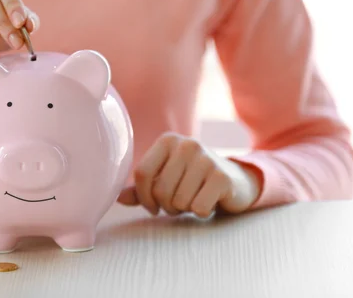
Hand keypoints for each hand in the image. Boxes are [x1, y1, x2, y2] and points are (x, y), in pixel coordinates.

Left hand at [117, 133, 260, 216]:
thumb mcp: (165, 179)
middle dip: (165, 206)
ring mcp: (206, 158)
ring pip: (178, 200)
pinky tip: (208, 202)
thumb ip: (141, 188)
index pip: (141, 173)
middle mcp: (187, 144)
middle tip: (177, 204)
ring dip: (183, 209)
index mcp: (168, 140)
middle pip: (160, 189)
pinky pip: (198, 207)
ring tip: (192, 200)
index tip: (152, 206)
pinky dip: (201, 211)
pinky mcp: (222, 177)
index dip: (143, 197)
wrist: (235, 181)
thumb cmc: (192, 181)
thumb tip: (117, 198)